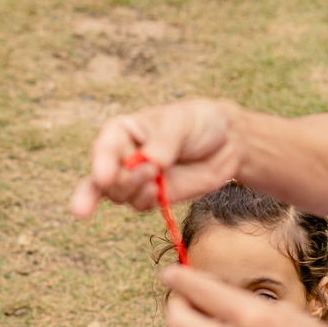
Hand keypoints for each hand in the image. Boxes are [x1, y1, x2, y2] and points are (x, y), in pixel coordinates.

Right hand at [69, 97, 244, 217]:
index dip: (100, 164)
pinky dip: (144, 201)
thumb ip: (164, 142)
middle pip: (105, 177)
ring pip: (118, 194)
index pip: (103, 148)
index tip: (103, 179)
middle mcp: (122, 155)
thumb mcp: (180, 122)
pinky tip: (158, 192)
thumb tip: (150, 163)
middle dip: (123, 181)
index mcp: (122, 131)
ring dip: (134, 192)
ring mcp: (135, 178)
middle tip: (151, 173)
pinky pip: (137, 204)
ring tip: (157, 183)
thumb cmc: (198, 122)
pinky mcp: (152, 195)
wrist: (227, 142)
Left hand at [162, 265, 327, 326]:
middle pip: (178, 321)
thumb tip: (215, 296)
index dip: (179, 278)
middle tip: (186, 296)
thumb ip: (249, 306)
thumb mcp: (293, 315)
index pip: (199, 292)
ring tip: (205, 320)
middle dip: (177, 303)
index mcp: (256, 320)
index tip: (172, 273)